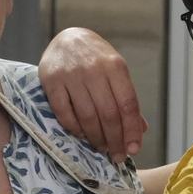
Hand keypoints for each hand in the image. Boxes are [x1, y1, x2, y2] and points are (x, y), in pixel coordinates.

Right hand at [39, 28, 145, 159]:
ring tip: (101, 147)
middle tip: (117, 155)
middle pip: (108, 114)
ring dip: (96, 137)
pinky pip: (64, 113)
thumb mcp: (115, 72)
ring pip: (87, 116)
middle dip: (115, 140)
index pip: (128, 104)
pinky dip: (74, 128)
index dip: (131, 130)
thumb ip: (126, 98)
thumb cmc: (95, 58)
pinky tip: (81, 134)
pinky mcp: (51, 82)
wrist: (67, 38)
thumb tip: (140, 130)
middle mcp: (94, 70)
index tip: (134, 149)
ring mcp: (71, 75)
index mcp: (115, 66)